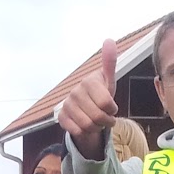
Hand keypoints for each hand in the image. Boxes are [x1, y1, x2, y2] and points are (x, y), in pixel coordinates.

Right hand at [58, 39, 117, 159]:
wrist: (85, 106)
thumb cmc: (100, 93)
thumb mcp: (109, 80)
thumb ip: (110, 62)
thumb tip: (109, 40)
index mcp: (88, 81)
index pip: (106, 103)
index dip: (112, 109)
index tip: (111, 107)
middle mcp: (75, 92)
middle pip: (98, 117)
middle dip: (106, 121)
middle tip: (107, 118)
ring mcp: (67, 105)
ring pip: (88, 127)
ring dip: (97, 128)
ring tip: (98, 122)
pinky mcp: (61, 117)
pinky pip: (77, 132)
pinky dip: (85, 133)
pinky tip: (86, 126)